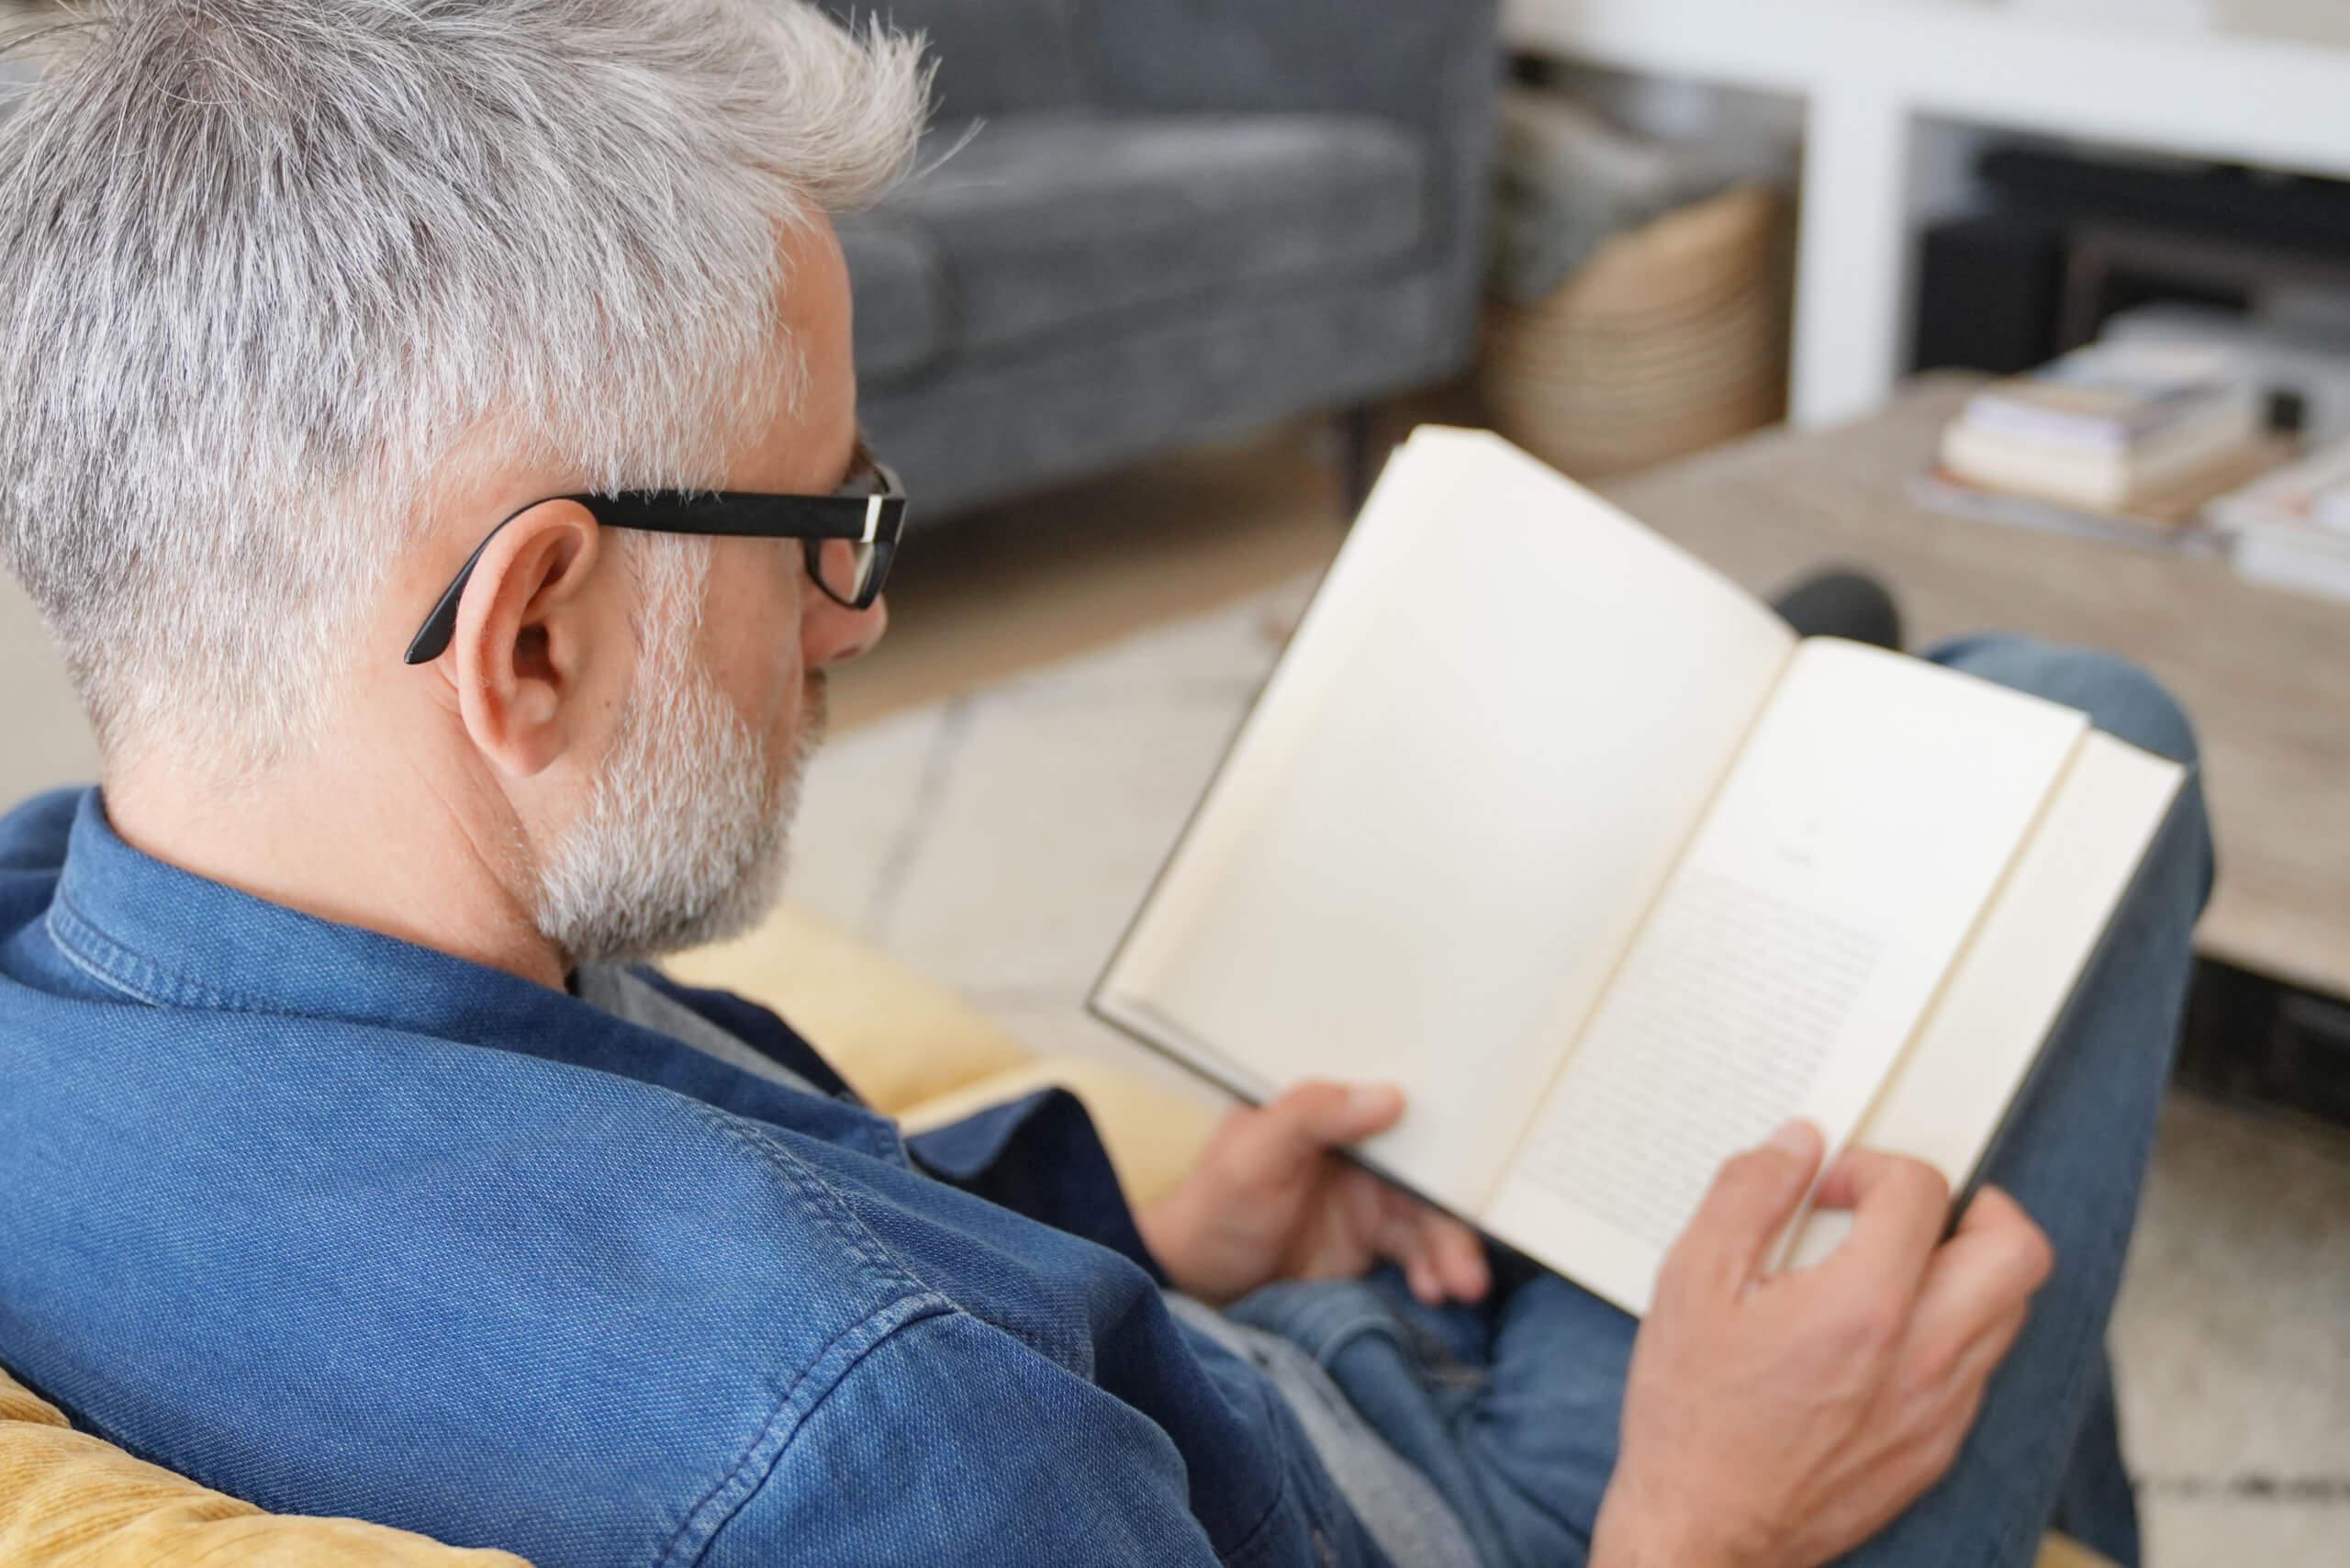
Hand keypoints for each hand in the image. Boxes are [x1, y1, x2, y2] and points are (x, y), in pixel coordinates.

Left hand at [1134, 1081, 1489, 1307]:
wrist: (1193, 1281)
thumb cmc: (1212, 1207)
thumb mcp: (1251, 1155)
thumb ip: (1309, 1116)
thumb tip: (1388, 1095)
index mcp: (1331, 1115)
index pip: (1403, 1115)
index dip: (1446, 1139)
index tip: (1478, 1170)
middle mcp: (1359, 1152)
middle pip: (1427, 1174)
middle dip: (1454, 1214)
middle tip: (1470, 1261)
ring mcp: (1367, 1200)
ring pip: (1428, 1218)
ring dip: (1451, 1250)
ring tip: (1459, 1287)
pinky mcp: (1369, 1244)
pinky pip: (1418, 1254)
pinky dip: (1433, 1271)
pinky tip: (1434, 1292)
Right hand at [1592, 1122, 2053, 1567]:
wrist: (1704, 1534)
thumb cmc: (1691, 1417)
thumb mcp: (1690, 1283)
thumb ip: (1747, 1196)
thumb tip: (1796, 1143)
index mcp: (1862, 1308)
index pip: (1921, 1193)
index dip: (1873, 1165)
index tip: (1829, 1187)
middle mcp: (1922, 1359)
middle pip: (2017, 1250)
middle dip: (1972, 1206)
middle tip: (1910, 1209)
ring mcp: (1940, 1410)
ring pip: (2009, 1310)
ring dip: (1966, 1267)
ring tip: (1896, 1266)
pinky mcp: (1937, 1448)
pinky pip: (1979, 1365)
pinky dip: (1950, 1328)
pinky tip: (1883, 1333)